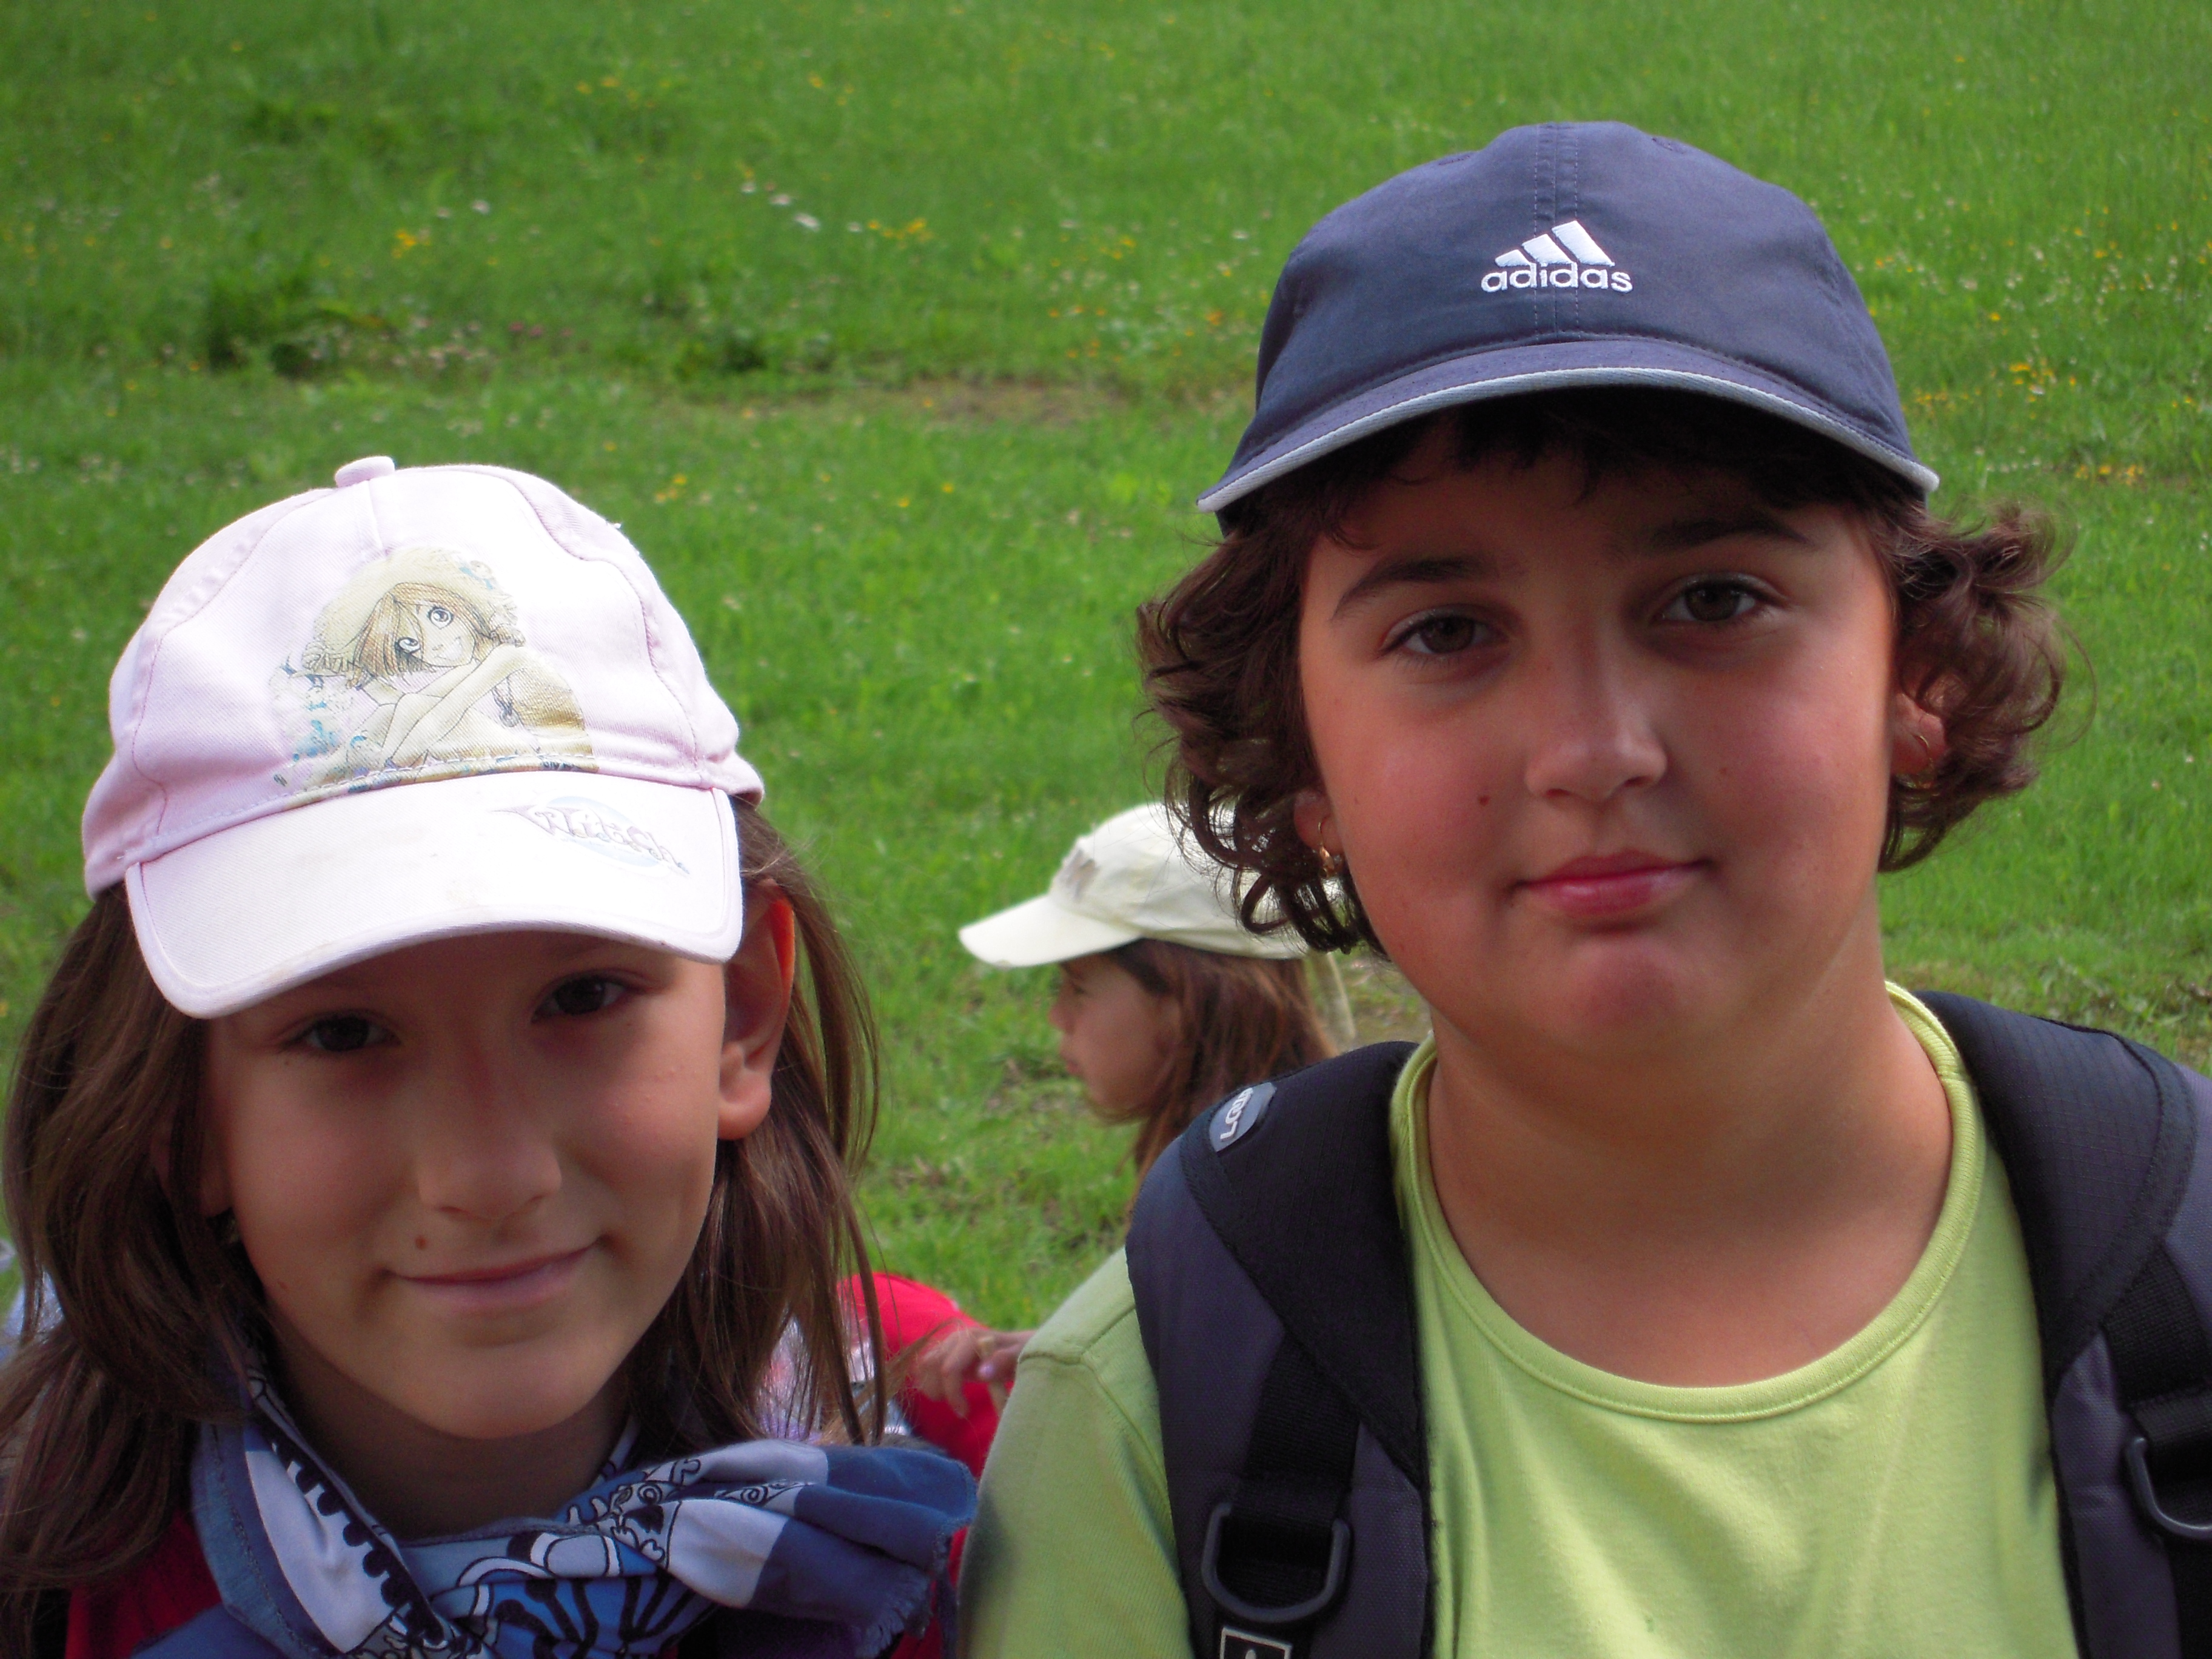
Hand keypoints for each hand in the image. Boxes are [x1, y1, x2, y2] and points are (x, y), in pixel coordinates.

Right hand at [910, 1325, 1035, 1415]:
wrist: (1021, 1346)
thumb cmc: (1023, 1353)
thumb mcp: (1021, 1357)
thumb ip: (1003, 1362)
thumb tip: (982, 1373)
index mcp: (972, 1339)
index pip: (949, 1369)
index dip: (953, 1394)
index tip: (964, 1412)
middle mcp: (956, 1338)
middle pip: (931, 1366)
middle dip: (940, 1390)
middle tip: (959, 1409)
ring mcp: (949, 1343)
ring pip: (924, 1365)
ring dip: (932, 1386)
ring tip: (953, 1400)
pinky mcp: (946, 1352)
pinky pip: (926, 1365)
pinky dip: (929, 1380)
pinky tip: (945, 1392)